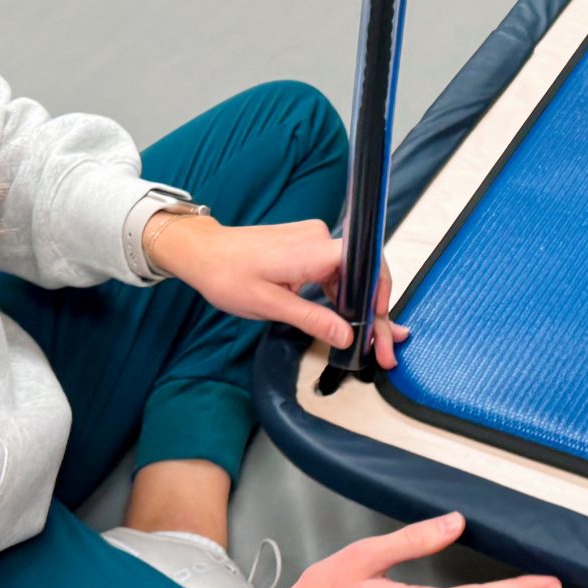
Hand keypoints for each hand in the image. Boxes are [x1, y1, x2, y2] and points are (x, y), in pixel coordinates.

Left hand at [147, 214, 405, 367]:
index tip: (384, 325)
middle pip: (361, 277)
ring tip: (372, 341)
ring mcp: (314, 241)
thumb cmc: (227, 274)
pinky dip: (344, 296)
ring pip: (350, 277)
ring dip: (361, 308)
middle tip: (384, 348)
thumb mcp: (270, 305)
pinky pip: (335, 272)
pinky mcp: (307, 248)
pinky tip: (352, 319)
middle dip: (376, 315)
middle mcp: (319, 238)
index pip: (366, 266)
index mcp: (314, 250)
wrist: (203, 253)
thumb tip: (346, 336)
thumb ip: (312, 319)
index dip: (381, 296)